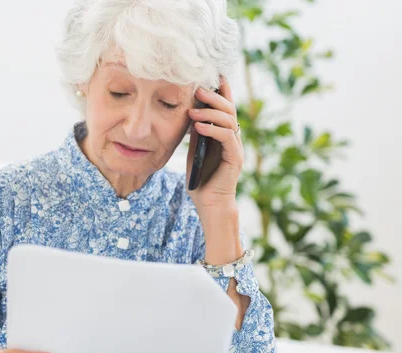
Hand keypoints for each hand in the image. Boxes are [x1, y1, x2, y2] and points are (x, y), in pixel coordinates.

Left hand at [185, 75, 243, 211]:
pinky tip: (198, 126)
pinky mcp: (235, 158)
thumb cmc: (201, 179)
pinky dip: (212, 129)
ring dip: (210, 111)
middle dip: (215, 96)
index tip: (214, 75)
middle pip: (229, 110)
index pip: (225, 109)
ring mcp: (236, 148)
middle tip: (199, 87)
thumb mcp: (194, 151)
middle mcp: (233, 139)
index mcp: (224, 135)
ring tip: (193, 108)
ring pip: (229, 121)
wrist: (209, 204)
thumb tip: (191, 113)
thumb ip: (196, 134)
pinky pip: (226, 137)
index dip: (222, 91)